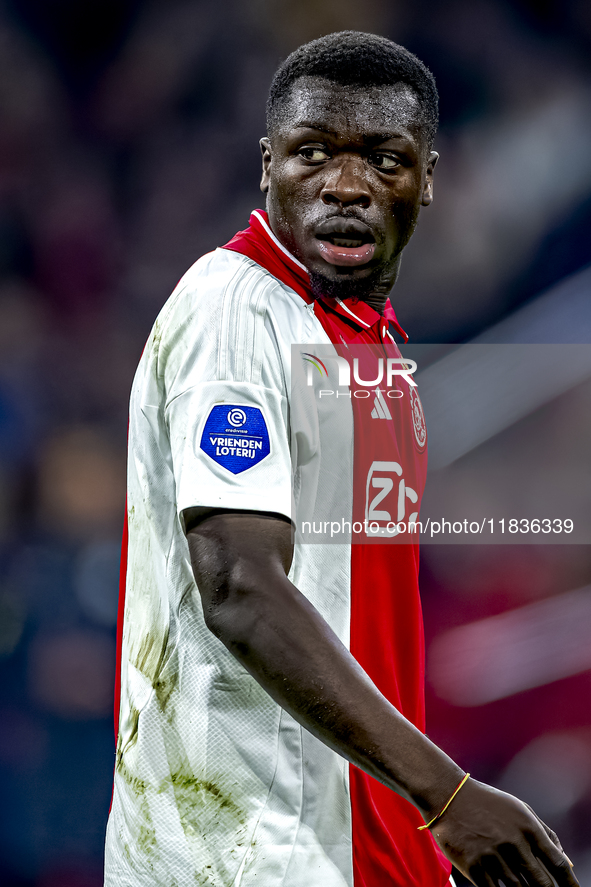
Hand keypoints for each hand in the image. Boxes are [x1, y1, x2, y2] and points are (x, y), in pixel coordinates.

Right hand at [428, 778, 578, 886]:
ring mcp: (493, 856)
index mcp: (528, 827)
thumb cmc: (488, 803)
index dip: (570, 883)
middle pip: (542, 883)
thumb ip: (545, 834)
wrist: (448, 796)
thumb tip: (567, 864)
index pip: (557, 862)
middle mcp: (513, 842)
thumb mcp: (519, 809)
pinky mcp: (474, 866)